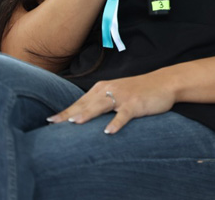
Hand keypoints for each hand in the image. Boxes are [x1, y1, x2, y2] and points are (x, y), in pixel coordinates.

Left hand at [45, 71, 176, 133]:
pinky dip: (116, 123)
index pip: (80, 101)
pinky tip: (108, 132)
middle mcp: (110, 90)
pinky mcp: (135, 104)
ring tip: (74, 123)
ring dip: (88, 113)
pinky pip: (124, 115)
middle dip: (69, 113)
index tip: (50, 121)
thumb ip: (101, 103)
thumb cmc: (138, 91)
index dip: (65, 111)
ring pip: (102, 105)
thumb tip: (82, 118)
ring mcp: (123, 97)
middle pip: (86, 103)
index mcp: (103, 88)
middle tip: (53, 123)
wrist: (165, 82)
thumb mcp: (117, 93)